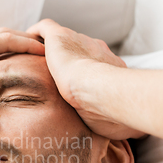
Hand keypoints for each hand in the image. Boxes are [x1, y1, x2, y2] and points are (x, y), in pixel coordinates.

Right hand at [0, 28, 44, 114]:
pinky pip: (4, 41)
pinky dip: (23, 43)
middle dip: (24, 46)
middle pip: (2, 44)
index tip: (32, 70)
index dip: (13, 61)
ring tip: (48, 48)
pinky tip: (40, 49)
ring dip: (28, 42)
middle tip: (45, 54)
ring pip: (6, 38)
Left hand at [27, 19, 144, 139]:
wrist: (101, 90)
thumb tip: (135, 134)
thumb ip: (119, 118)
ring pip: (61, 39)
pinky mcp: (60, 37)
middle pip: (78, 51)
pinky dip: (36, 33)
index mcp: (109, 66)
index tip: (76, 83)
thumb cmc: (111, 110)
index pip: (95, 65)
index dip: (84, 73)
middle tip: (52, 73)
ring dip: (50, 48)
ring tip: (34, 59)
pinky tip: (27, 42)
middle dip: (67, 60)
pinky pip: (45, 28)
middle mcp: (95, 48)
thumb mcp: (118, 116)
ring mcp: (78, 40)